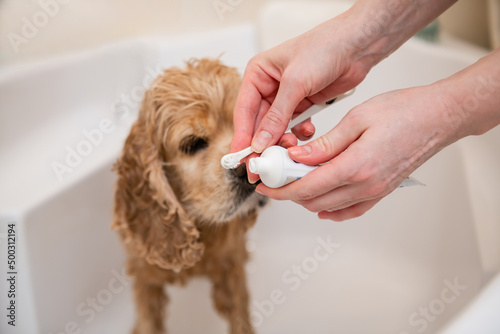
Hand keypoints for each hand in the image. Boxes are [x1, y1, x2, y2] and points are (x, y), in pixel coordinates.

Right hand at [230, 15, 370, 155]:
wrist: (356, 45)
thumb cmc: (324, 48)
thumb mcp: (296, 82)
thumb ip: (277, 115)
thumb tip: (260, 142)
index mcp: (258, 74)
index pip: (244, 111)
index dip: (242, 136)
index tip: (242, 158)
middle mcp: (268, 87)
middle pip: (258, 123)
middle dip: (263, 144)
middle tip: (265, 165)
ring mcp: (286, 97)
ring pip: (276, 128)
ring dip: (283, 140)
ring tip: (291, 147)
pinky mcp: (303, 105)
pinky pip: (294, 127)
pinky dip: (299, 134)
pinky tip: (308, 133)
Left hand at [255, 85, 457, 220]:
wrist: (439, 118)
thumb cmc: (403, 111)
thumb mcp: (357, 118)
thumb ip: (325, 144)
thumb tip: (297, 158)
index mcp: (356, 166)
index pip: (307, 187)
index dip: (281, 188)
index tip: (265, 183)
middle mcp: (366, 185)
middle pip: (314, 200)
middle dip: (288, 192)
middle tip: (275, 177)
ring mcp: (375, 192)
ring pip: (329, 206)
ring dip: (306, 197)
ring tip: (293, 179)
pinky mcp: (382, 192)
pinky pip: (350, 210)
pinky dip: (330, 208)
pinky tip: (319, 201)